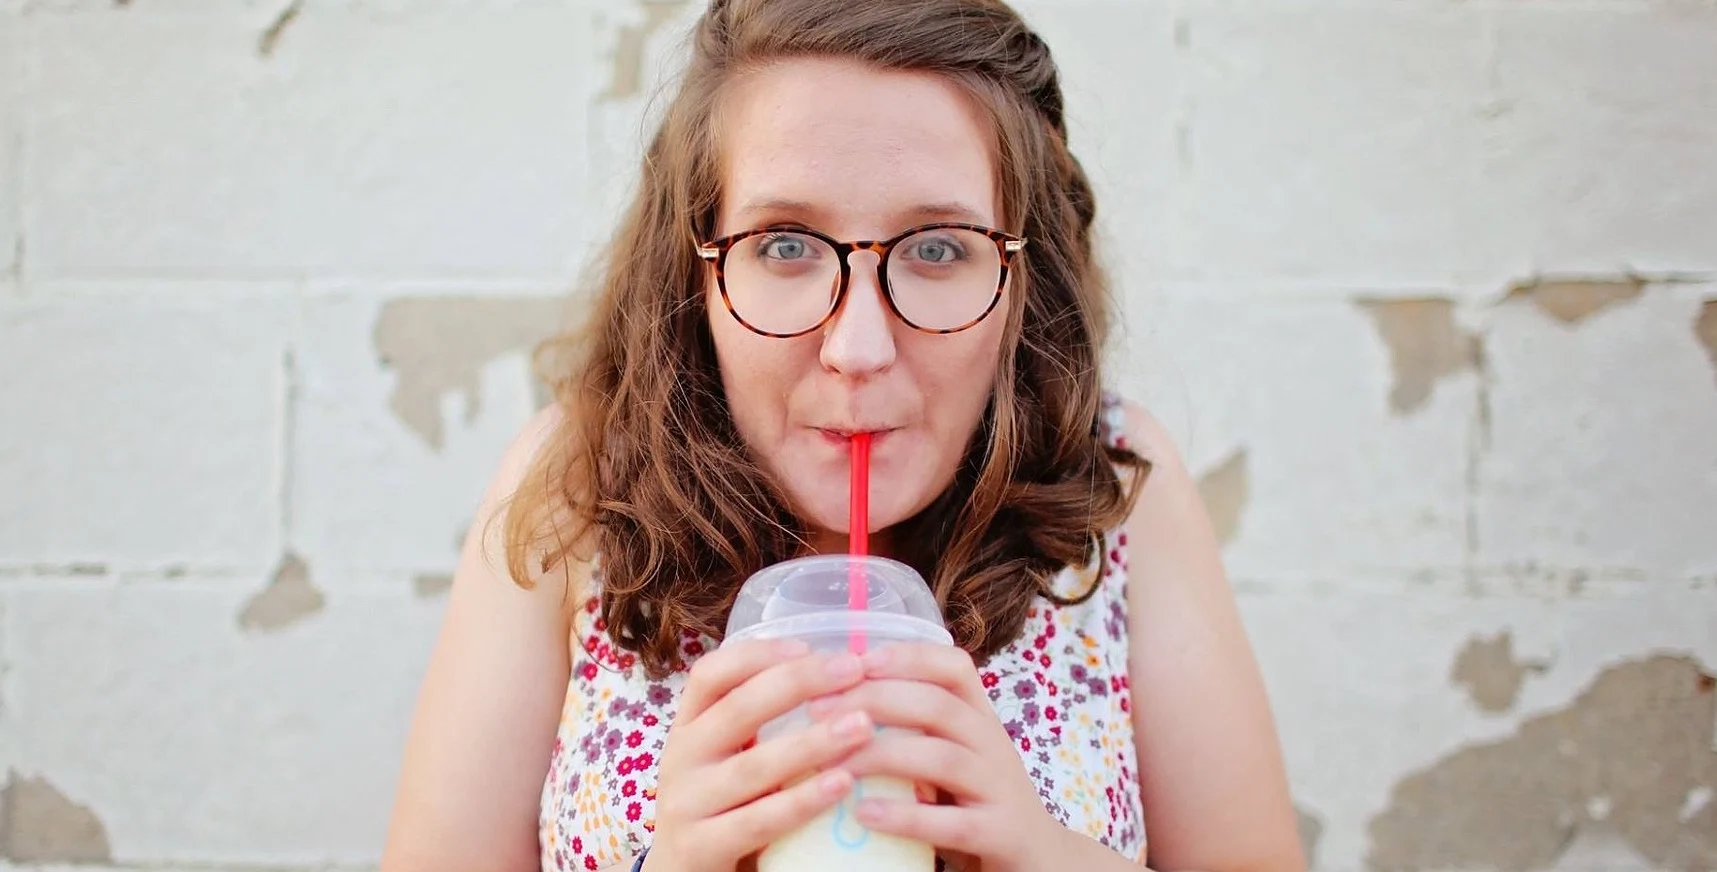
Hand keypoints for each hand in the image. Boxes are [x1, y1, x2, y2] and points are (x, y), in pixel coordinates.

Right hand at [645, 639, 877, 871]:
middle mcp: (680, 757)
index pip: (711, 674)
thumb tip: (843, 679)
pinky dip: (802, 801)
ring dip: (813, 742)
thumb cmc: (722, 806)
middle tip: (855, 670)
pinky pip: (758, 820)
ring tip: (863, 726)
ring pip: (754, 766)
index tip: (809, 646)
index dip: (759, 654)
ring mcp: (686, 804)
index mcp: (688, 726)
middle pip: (738, 708)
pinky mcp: (700, 847)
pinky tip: (842, 785)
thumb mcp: (729, 757)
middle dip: (800, 683)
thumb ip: (763, 723)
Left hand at [808, 642, 1069, 871]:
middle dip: (873, 700)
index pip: (954, 668)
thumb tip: (831, 704)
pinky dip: (905, 816)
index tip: (855, 660)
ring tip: (833, 764)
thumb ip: (910, 733)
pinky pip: (953, 823)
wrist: (1042, 860)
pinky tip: (865, 813)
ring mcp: (1001, 790)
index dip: (906, 657)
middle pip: (937, 706)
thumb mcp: (949, 759)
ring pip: (942, 758)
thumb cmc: (976, 804)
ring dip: (881, 756)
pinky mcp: (1001, 835)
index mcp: (981, 719)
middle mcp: (994, 746)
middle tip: (818, 711)